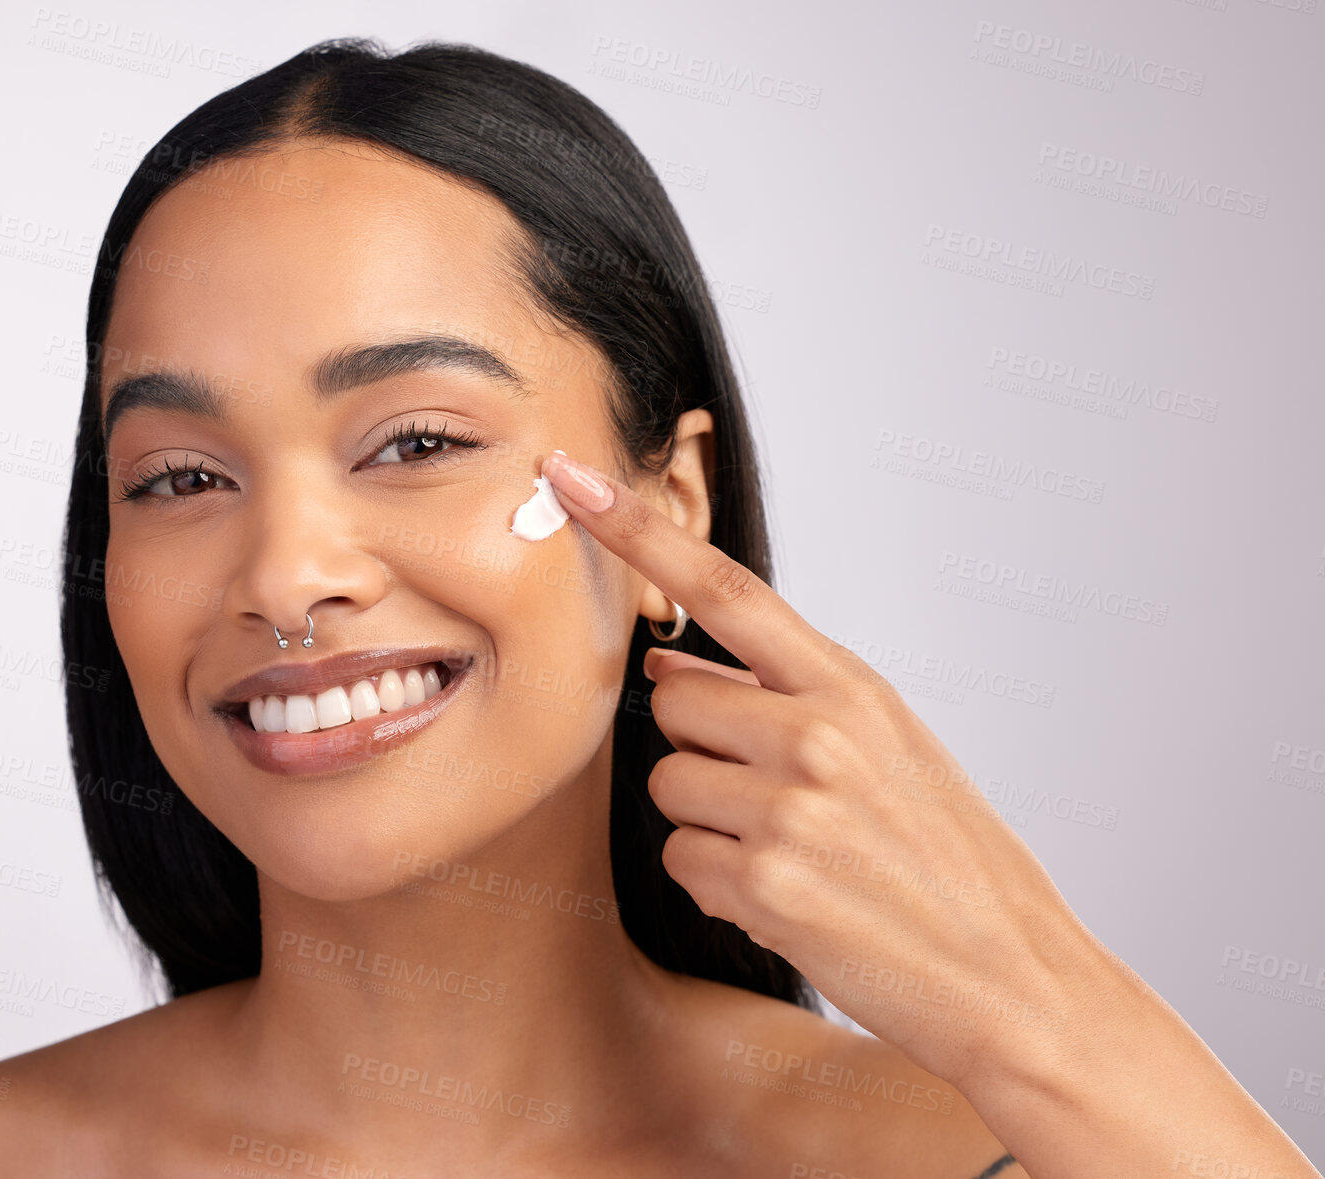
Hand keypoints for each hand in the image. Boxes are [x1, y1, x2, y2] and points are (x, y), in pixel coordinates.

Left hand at [539, 449, 1098, 1090]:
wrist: (1013, 977)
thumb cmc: (946, 861)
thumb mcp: (888, 748)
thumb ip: (782, 694)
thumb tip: (666, 666)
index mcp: (853, 688)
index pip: (724, 586)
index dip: (637, 528)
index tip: (570, 478)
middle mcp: (820, 734)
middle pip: (672, 702)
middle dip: (703, 749)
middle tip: (781, 802)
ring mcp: (790, 808)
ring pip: (667, 783)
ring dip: (707, 824)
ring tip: (792, 855)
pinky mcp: (765, 883)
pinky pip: (679, 858)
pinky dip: (717, 885)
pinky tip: (787, 901)